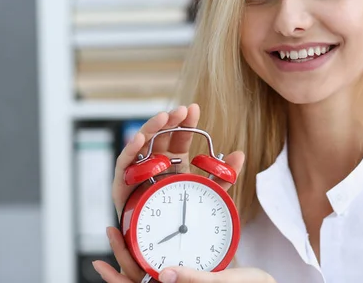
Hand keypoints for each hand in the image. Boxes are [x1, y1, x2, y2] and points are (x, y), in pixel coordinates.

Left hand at [93, 229, 272, 282]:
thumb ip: (195, 279)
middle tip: (112, 231)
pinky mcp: (193, 274)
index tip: (102, 261)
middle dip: (122, 255)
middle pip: (139, 276)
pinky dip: (155, 250)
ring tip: (124, 233)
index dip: (116, 278)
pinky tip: (153, 237)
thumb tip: (164, 276)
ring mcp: (183, 281)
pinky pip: (166, 264)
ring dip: (135, 252)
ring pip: (150, 270)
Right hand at [102, 103, 245, 281]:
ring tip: (163, 118)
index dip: (185, 124)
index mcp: (174, 167)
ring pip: (141, 147)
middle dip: (169, 122)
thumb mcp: (208, 197)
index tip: (194, 109)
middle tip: (181, 111)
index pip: (179, 140)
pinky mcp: (123, 190)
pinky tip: (139, 139)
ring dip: (150, 130)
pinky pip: (123, 167)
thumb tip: (239, 154)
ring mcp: (138, 177)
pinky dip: (130, 151)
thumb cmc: (185, 224)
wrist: (167, 253)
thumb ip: (223, 178)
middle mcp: (155, 169)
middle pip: (159, 139)